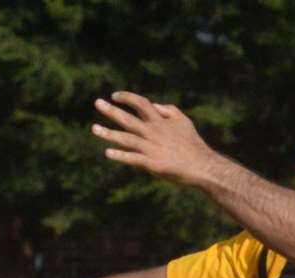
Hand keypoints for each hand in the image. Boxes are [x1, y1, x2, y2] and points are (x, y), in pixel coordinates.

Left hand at [91, 92, 214, 185]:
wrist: (200, 165)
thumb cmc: (191, 143)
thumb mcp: (183, 120)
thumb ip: (168, 110)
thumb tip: (155, 105)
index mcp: (160, 121)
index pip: (141, 103)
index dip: (127, 97)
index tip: (115, 96)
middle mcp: (152, 132)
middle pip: (128, 119)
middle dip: (111, 110)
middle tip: (97, 103)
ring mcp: (150, 148)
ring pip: (125, 139)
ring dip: (109, 133)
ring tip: (94, 129)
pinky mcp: (151, 164)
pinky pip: (132, 158)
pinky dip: (120, 155)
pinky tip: (108, 152)